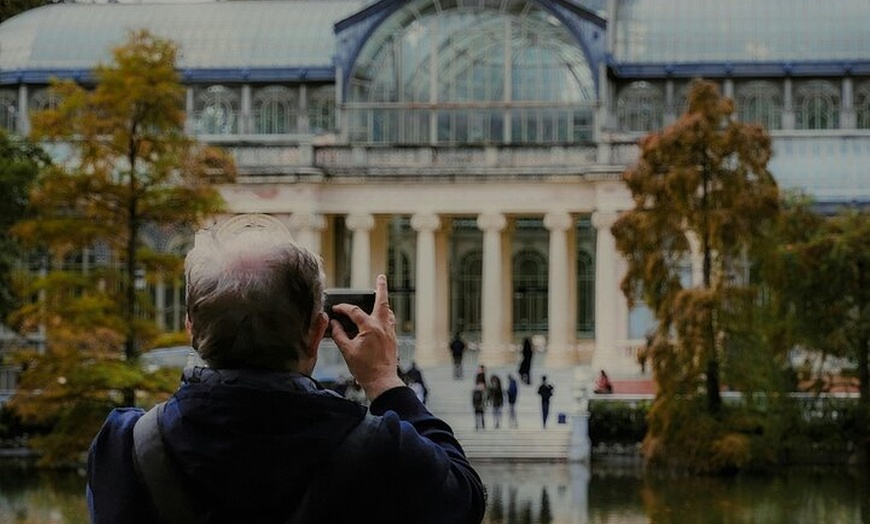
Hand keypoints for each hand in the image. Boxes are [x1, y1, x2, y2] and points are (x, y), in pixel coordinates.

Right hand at [331, 274, 404, 399]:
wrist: (382, 381)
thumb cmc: (364, 369)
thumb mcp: (347, 351)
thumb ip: (339, 335)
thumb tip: (334, 324)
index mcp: (370, 327)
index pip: (355, 311)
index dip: (343, 308)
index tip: (335, 310)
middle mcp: (383, 327)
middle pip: (382, 302)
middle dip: (381, 288)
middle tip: (381, 277)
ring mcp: (390, 333)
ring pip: (388, 312)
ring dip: (383, 303)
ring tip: (380, 297)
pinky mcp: (393, 340)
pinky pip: (389, 322)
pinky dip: (384, 316)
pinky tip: (380, 319)